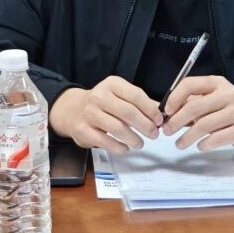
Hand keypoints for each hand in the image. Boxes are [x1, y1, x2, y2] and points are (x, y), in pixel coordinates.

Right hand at [48, 77, 162, 153]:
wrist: (72, 110)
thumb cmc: (102, 103)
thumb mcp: (119, 95)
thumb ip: (139, 103)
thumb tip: (161, 114)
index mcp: (112, 84)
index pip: (136, 95)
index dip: (151, 110)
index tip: (159, 121)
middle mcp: (99, 96)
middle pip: (128, 112)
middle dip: (145, 125)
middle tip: (154, 134)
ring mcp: (89, 113)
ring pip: (117, 128)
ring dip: (134, 138)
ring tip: (140, 143)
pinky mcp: (83, 130)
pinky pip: (105, 141)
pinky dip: (119, 147)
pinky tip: (126, 148)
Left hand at [162, 75, 233, 155]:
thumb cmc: (231, 113)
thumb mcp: (214, 102)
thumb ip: (194, 103)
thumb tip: (167, 113)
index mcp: (217, 83)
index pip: (190, 84)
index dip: (175, 97)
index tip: (166, 111)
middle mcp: (228, 94)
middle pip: (195, 107)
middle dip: (176, 121)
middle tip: (167, 131)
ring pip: (204, 125)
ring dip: (187, 136)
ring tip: (179, 144)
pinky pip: (216, 138)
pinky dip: (204, 144)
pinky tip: (200, 146)